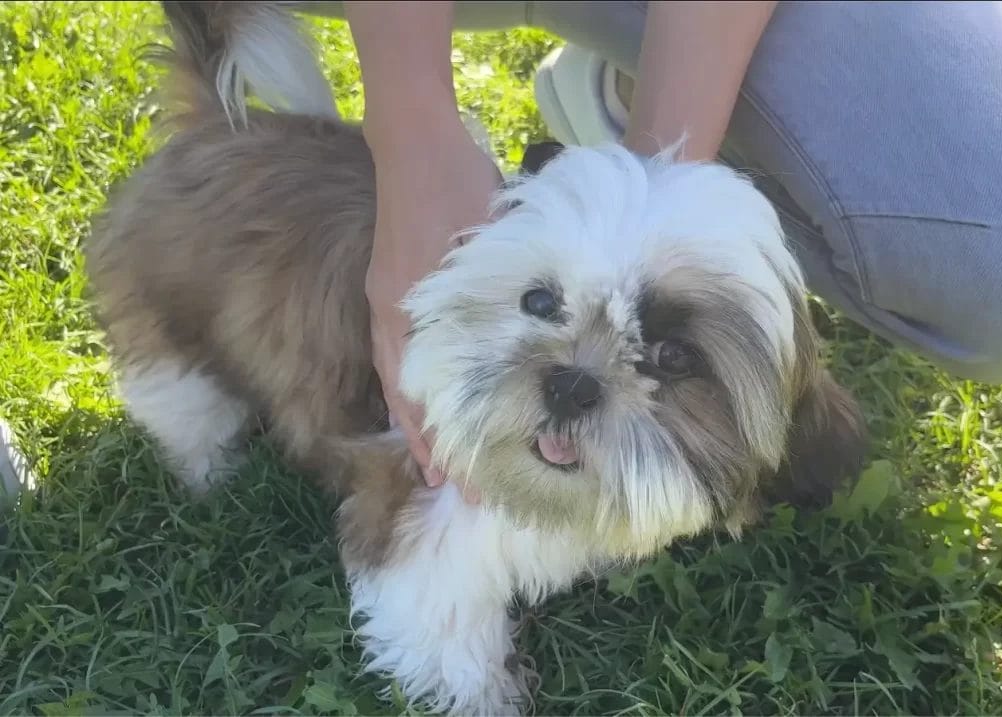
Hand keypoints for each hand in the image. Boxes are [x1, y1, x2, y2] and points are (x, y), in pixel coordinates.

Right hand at [364, 112, 502, 496]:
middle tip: (456, 490)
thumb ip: (511, 294)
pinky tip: (424, 399)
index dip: (444, 446)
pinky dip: (407, 388)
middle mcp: (395, 318)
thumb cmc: (459, 186)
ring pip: (398, 381)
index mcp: (418, 316)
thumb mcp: (492, 242)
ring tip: (434, 463)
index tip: (467, 485)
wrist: (414, 142)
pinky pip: (394, 355)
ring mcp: (386, 303)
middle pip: (407, 401)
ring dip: (415, 423)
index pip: (425, 400)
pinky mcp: (387, 287)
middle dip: (430, 448)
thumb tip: (548, 340)